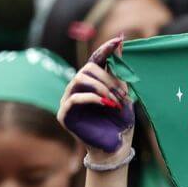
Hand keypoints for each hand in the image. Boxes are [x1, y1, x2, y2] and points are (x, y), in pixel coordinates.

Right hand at [58, 36, 134, 159]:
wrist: (116, 146)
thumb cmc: (119, 120)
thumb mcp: (123, 92)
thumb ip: (118, 70)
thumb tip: (120, 41)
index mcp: (91, 82)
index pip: (95, 60)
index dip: (104, 49)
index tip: (118, 40)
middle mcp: (78, 88)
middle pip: (87, 68)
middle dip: (107, 78)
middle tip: (123, 93)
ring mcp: (69, 100)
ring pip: (79, 79)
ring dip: (101, 87)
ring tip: (115, 101)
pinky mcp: (64, 114)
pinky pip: (73, 98)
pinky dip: (91, 98)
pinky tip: (104, 103)